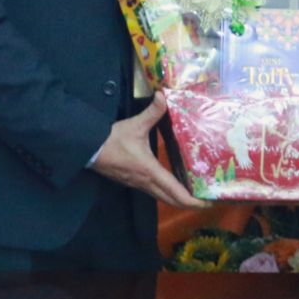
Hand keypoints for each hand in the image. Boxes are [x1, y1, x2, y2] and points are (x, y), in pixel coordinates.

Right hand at [92, 93, 208, 208]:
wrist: (88, 149)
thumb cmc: (112, 140)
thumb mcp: (135, 125)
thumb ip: (152, 112)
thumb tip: (164, 96)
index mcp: (150, 172)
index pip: (176, 193)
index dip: (194, 201)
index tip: (209, 203)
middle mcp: (146, 183)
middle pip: (172, 201)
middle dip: (191, 203)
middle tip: (208, 199)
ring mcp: (138, 185)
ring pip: (163, 197)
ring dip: (179, 198)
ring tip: (195, 192)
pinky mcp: (133, 182)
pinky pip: (154, 192)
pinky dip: (167, 192)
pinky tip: (174, 183)